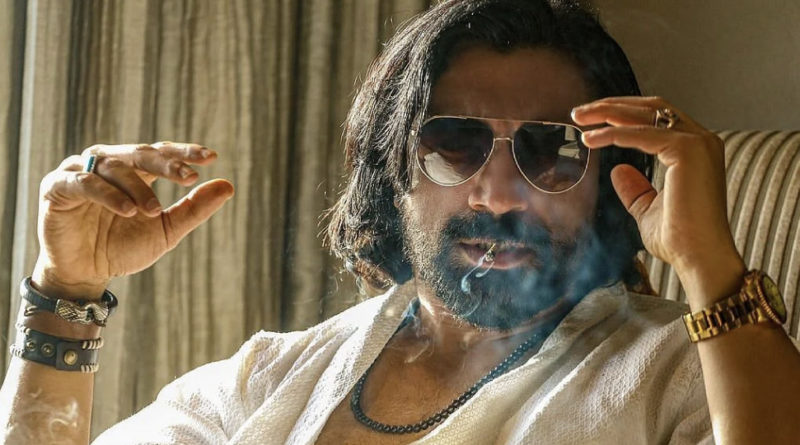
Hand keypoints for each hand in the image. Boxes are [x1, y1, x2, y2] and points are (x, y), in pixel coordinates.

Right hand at [33, 142, 234, 298]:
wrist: (85, 274)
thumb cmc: (123, 248)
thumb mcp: (166, 230)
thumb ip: (194, 208)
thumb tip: (228, 186)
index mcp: (133, 170)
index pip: (160, 152)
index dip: (184, 152)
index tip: (211, 157)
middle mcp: (106, 164)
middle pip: (140, 153)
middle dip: (166, 163)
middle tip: (189, 176)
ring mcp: (79, 172)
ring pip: (113, 167)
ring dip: (137, 187)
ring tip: (153, 210)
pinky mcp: (57, 187)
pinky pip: (84, 183)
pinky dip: (107, 194)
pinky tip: (128, 210)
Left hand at [571, 97, 745, 302]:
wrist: (698, 257)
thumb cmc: (679, 239)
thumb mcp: (648, 209)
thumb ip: (635, 189)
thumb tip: (617, 170)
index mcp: (696, 151)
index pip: (658, 118)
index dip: (623, 114)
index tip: (593, 120)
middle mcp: (702, 141)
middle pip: (652, 108)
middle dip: (612, 106)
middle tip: (580, 112)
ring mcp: (698, 143)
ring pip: (645, 114)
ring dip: (608, 113)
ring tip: (579, 118)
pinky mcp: (687, 151)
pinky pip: (640, 135)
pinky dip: (613, 134)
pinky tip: (590, 139)